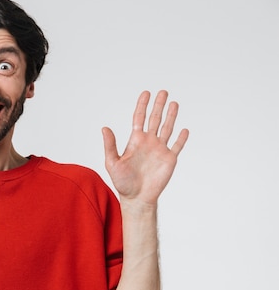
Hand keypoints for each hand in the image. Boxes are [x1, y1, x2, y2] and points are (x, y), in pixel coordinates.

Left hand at [102, 90, 188, 204]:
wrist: (136, 198)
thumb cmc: (122, 182)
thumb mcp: (112, 163)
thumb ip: (110, 145)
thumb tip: (104, 128)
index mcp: (135, 141)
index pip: (139, 118)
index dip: (142, 105)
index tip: (145, 93)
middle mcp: (148, 142)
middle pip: (155, 119)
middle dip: (158, 105)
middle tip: (163, 92)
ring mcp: (160, 150)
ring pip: (167, 128)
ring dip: (171, 116)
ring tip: (174, 103)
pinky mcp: (169, 160)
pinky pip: (177, 146)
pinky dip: (181, 138)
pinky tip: (184, 129)